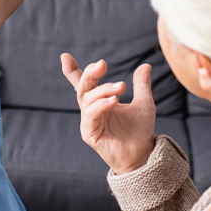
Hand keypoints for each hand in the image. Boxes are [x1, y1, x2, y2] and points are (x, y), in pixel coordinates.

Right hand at [61, 54, 155, 174]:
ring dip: (103, 89)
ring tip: (121, 86)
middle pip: (83, 87)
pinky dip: (101, 105)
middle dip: (90, 73)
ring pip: (87, 99)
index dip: (72, 71)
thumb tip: (145, 65)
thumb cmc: (140, 131)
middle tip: (103, 63)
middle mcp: (91, 109)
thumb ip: (141, 85)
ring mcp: (88, 121)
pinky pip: (91, 114)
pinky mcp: (89, 133)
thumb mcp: (144, 104)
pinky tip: (114, 101)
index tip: (65, 56)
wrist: (143, 154)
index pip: (84, 83)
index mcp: (99, 101)